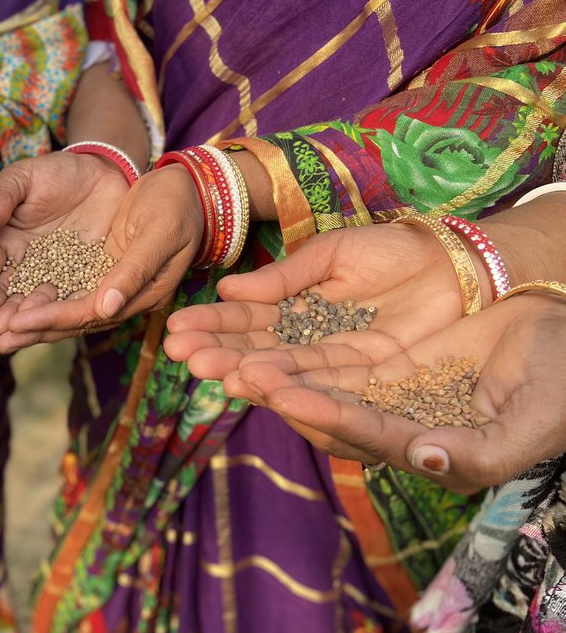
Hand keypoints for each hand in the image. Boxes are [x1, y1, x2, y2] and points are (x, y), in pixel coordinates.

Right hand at [0, 151, 129, 334]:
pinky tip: (46, 326)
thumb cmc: (58, 172)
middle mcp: (24, 265)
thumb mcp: (25, 176)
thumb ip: (4, 195)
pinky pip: (69, 299)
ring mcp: (53, 275)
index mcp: (4, 242)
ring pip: (34, 301)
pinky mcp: (82, 281)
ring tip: (7, 332)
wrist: (104, 175)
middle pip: (5, 291)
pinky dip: (58, 313)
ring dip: (20, 318)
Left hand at [0, 164, 203, 352]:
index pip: (88, 314)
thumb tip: (104, 309)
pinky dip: (39, 298)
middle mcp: (124, 298)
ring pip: (65, 308)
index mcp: (143, 294)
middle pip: (72, 320)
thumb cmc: (177, 204)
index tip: (14, 324)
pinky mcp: (99, 272)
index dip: (50, 320)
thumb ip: (133, 270)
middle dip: (33, 329)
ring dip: (32, 319)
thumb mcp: (160, 232)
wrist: (188, 188)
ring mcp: (111, 286)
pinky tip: (14, 302)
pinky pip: (65, 290)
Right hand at [163, 222, 467, 381]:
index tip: (176, 328)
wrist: (458, 263)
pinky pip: (322, 382)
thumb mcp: (332, 253)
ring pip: (282, 368)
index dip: (213, 324)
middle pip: (257, 348)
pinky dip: (288, 383)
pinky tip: (254, 381)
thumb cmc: (396, 249)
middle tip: (178, 355)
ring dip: (241, 370)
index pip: (248, 318)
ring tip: (206, 369)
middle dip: (217, 351)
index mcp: (297, 306)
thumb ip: (285, 277)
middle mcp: (310, 338)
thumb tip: (229, 289)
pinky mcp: (367, 379)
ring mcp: (336, 361)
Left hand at [227, 295, 565, 492]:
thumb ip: (481, 452)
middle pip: (320, 410)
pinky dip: (281, 342)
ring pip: (310, 380)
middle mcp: (394, 424)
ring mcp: (381, 391)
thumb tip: (423, 459)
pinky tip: (245, 328)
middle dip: (269, 391)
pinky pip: (319, 352)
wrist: (564, 329)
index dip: (324, 414)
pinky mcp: (375, 359)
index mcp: (428, 449)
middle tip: (221, 370)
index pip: (365, 433)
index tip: (285, 394)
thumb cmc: (563, 384)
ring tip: (214, 351)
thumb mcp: (536, 419)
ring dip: (261, 366)